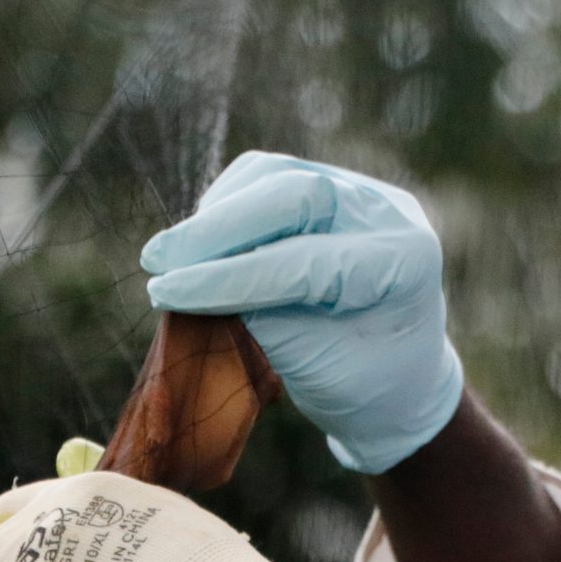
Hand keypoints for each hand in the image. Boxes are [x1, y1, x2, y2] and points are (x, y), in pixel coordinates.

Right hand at [140, 152, 464, 473]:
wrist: (399, 380)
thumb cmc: (363, 385)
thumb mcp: (314, 364)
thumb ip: (261, 316)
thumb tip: (190, 275)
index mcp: (403, 264)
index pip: (304, 261)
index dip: (229, 278)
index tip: (167, 293)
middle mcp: (390, 215)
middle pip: (293, 194)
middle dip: (217, 228)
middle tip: (157, 260)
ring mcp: (363, 192)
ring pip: (274, 176)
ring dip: (217, 213)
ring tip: (175, 255)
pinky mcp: (332, 186)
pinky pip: (269, 177)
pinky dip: (228, 205)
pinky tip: (202, 240)